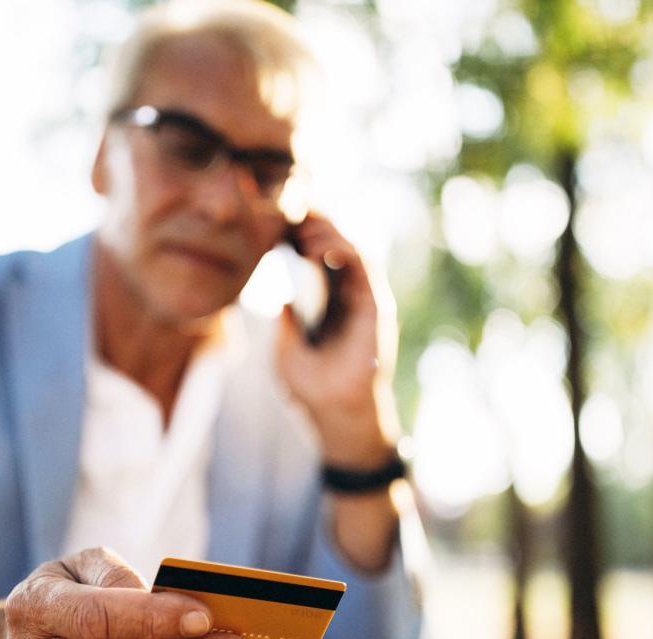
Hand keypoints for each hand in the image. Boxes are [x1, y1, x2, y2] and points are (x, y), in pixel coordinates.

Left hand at [276, 214, 400, 466]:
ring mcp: (365, 300)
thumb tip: (281, 301)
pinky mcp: (377, 308)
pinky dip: (344, 251)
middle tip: (290, 208)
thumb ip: (286, 325)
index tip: (276, 218)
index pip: (318, 258)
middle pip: (335, 246)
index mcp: (330, 303)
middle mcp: (350, 297)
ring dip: (328, 232)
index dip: (301, 234)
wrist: (336, 417)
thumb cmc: (313, 390)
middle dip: (315, 223)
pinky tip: (319, 246)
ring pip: (351, 250)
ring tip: (303, 224)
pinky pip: (364, 268)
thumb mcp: (287, 352)